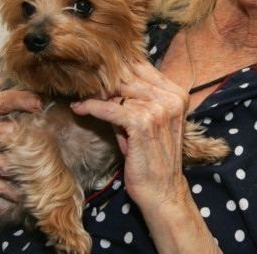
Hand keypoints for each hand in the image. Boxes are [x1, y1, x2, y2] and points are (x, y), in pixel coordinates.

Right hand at [0, 80, 40, 201]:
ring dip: (22, 168)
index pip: (6, 101)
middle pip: (9, 133)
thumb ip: (1, 88)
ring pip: (2, 163)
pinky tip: (23, 193)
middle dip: (31, 138)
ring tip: (42, 172)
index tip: (42, 103)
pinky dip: (7, 190)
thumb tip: (24, 75)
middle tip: (51, 142)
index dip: (26, 101)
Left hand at [70, 60, 189, 208]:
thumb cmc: (150, 155)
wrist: (162, 190)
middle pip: (129, 75)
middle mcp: (171, 98)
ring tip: (80, 95)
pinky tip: (79, 108)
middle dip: (103, 78)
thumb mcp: (148, 120)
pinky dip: (91, 107)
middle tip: (82, 80)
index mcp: (177, 94)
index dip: (117, 66)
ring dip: (96, 93)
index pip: (142, 67)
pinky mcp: (142, 123)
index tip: (96, 68)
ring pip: (117, 90)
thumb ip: (134, 98)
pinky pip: (109, 108)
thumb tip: (104, 79)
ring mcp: (159, 109)